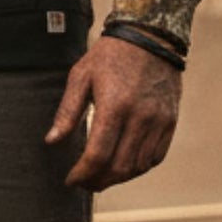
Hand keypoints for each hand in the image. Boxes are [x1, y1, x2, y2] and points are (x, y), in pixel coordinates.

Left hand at [45, 35, 182, 192]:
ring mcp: (158, 121)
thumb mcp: (81, 76)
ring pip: (138, 166)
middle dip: (98, 182)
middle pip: (119, 167)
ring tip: (101, 177)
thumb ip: (67, 112)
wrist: (150, 38)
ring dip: (118, 178)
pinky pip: (156, 157)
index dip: (82, 174)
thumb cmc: (109, 56)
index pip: (98, 155)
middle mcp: (140, 117)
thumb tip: (51, 141)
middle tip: (84, 183)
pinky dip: (138, 168)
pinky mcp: (170, 122)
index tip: (71, 180)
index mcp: (114, 106)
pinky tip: (123, 166)